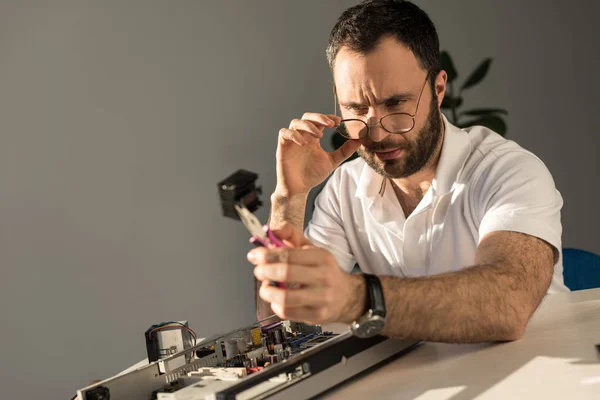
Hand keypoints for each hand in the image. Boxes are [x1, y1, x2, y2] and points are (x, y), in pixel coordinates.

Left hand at [247, 226, 365, 324]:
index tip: (255, 255)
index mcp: (321, 257)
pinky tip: (276, 300)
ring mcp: (321, 298)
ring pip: (285, 298)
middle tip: (259, 271)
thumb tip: (270, 231)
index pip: (288, 254)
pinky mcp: (317, 315)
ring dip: (267, 292)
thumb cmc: (324, 271)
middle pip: (285, 273)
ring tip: (266, 288)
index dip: (266, 254)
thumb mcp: (311, 249)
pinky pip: (288, 313)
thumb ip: (290, 235)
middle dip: (264, 271)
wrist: (347, 296)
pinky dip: (275, 306)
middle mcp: (323, 277)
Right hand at [275, 113, 361, 195]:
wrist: (299, 189)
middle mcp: (302, 136)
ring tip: (319, 135)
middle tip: (331, 124)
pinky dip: (294, 134)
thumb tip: (359, 140)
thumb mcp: (332, 161)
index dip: (328, 117)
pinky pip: (284, 133)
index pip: (319, 120)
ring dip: (308, 125)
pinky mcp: (283, 147)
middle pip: (307, 117)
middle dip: (319, 117)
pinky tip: (304, 142)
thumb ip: (344, 150)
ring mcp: (292, 140)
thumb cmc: (312, 175)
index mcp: (313, 138)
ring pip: (296, 122)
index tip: (339, 121)